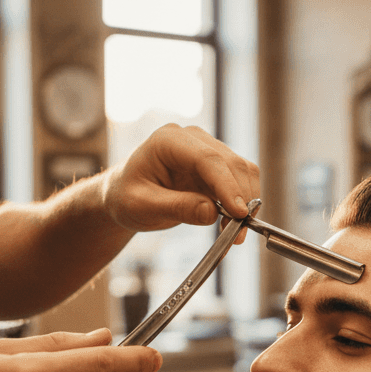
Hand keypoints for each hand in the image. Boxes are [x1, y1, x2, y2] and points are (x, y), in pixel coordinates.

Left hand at [104, 124, 259, 237]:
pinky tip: (231, 224)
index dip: (227, 185)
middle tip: (239, 232)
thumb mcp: (143, 206)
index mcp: (168, 140)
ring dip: (245, 202)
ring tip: (234, 233)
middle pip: (231, 163)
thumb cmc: (126, 196)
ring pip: (242, 171)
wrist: (125, 195)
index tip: (238, 213)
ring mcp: (206, 149)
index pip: (207, 159)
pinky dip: (241, 203)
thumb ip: (177, 207)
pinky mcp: (216, 166)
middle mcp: (191, 138)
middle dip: (240, 197)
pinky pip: (239, 181)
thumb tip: (211, 212)